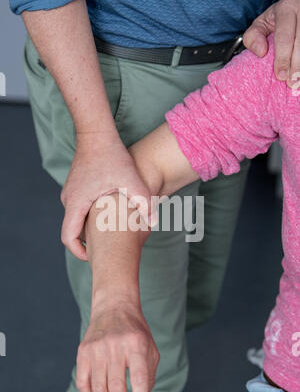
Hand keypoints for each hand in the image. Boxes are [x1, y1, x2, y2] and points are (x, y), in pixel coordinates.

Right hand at [60, 132, 154, 259]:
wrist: (96, 132)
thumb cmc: (111, 155)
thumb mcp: (130, 179)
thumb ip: (143, 201)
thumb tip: (153, 220)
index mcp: (77, 203)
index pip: (68, 238)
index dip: (79, 253)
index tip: (93, 259)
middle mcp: (69, 200)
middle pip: (73, 231)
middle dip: (89, 243)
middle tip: (107, 250)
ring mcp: (70, 193)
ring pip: (77, 219)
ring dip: (91, 229)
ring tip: (111, 233)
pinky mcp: (76, 188)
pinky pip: (80, 209)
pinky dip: (91, 217)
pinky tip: (109, 215)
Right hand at [75, 302, 159, 391]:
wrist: (114, 307)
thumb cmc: (135, 331)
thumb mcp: (150, 347)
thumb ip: (148, 373)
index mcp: (136, 344)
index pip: (138, 377)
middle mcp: (115, 346)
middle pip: (116, 387)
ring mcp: (96, 348)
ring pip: (99, 388)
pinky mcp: (83, 352)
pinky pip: (83, 383)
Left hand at [243, 0, 299, 86]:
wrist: (294, 5)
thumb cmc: (276, 19)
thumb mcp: (261, 23)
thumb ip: (254, 36)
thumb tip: (260, 52)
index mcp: (286, 10)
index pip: (284, 37)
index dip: (283, 58)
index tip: (281, 75)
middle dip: (296, 65)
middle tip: (291, 82)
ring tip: (298, 82)